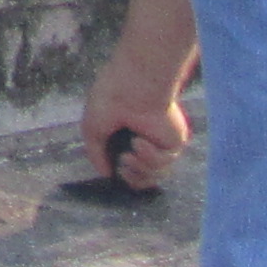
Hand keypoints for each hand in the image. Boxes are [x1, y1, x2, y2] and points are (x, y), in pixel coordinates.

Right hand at [81, 53, 196, 192]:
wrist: (130, 88)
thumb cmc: (108, 101)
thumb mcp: (92, 130)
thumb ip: (97, 155)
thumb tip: (106, 174)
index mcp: (126, 136)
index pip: (130, 167)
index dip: (124, 176)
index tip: (115, 172)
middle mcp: (146, 141)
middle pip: (146, 177)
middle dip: (133, 179)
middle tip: (123, 167)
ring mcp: (161, 142)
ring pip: (157, 174)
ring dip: (140, 170)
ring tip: (129, 156)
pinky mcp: (174, 140)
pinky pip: (165, 162)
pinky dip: (150, 156)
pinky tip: (140, 142)